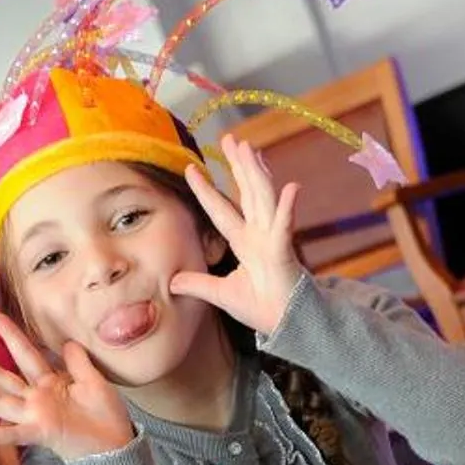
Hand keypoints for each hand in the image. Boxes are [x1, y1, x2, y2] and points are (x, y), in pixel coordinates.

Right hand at [0, 316, 134, 462]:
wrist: (116, 445)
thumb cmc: (105, 415)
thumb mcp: (93, 381)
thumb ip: (78, 363)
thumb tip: (68, 343)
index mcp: (49, 383)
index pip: (25, 354)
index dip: (10, 335)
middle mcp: (36, 398)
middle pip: (1, 375)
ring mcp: (35, 416)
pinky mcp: (40, 433)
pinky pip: (14, 434)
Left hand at [170, 132, 304, 335]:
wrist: (285, 325)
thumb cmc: (260, 307)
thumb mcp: (220, 294)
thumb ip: (198, 284)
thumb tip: (172, 281)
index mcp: (245, 242)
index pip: (221, 210)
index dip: (207, 190)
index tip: (192, 169)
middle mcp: (259, 234)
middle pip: (246, 192)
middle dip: (239, 165)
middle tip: (231, 139)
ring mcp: (273, 239)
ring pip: (263, 198)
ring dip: (256, 173)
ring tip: (249, 149)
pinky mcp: (283, 252)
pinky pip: (285, 227)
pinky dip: (287, 208)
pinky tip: (292, 187)